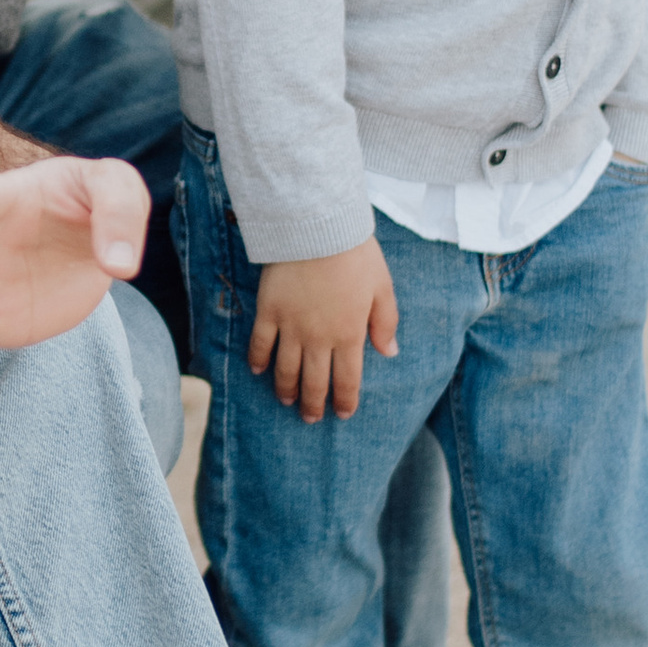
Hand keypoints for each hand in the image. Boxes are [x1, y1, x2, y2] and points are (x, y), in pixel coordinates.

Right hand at [248, 239, 397, 420]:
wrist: (318, 228)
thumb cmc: (355, 254)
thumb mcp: (382, 287)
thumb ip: (385, 322)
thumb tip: (389, 352)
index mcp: (350, 334)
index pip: (348, 379)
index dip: (345, 400)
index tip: (343, 414)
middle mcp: (319, 338)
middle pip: (315, 382)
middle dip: (314, 405)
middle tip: (311, 418)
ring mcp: (291, 327)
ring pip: (286, 369)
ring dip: (287, 389)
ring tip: (286, 400)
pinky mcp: (268, 311)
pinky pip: (260, 343)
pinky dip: (258, 360)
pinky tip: (257, 370)